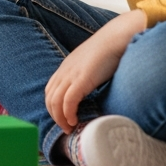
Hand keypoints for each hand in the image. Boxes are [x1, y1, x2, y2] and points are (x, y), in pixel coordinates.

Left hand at [45, 9, 146, 132]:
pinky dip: (68, 113)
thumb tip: (90, 87)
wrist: (116, 38)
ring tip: (69, 127)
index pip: (50, 90)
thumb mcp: (91, 64)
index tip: (63, 117)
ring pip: (55, 101)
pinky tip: (74, 120)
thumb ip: (86, 75)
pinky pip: (68, 101)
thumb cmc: (109, 51)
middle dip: (54, 115)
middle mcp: (64, 71)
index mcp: (65, 67)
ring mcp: (71, 75)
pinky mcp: (81, 80)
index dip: (53, 106)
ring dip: (60, 118)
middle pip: (49, 98)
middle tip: (65, 127)